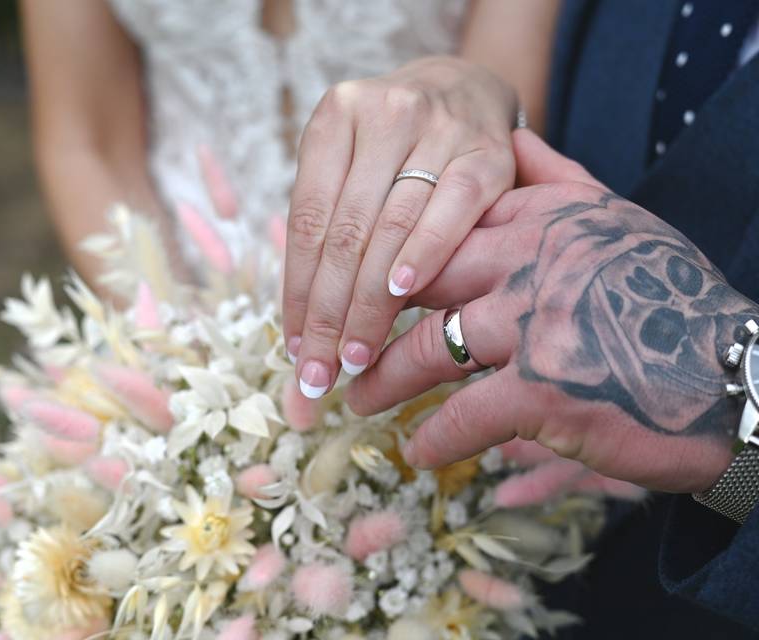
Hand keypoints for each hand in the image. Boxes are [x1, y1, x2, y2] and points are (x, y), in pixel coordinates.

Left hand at [282, 56, 517, 396]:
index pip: (306, 221)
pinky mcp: (487, 154)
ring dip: (369, 304)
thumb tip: (302, 335)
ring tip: (354, 357)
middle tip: (318, 374)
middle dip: (328, 314)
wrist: (468, 91)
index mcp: (335, 116)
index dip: (297, 292)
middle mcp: (384, 114)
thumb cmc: (395, 147)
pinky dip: (422, 256)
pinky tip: (401, 297)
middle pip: (345, 233)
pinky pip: (449, 214)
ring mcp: (439, 129)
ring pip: (390, 230)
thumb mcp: (351, 165)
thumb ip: (328, 232)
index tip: (294, 350)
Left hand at [346, 130, 758, 492]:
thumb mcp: (619, 218)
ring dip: (383, 381)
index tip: (352, 280)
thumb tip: (509, 134)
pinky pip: (463, 416)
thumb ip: (557, 176)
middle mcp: (530, 259)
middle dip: (365, 316)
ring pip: (427, 348)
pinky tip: (417, 453)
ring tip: (357, 399)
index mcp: (541, 215)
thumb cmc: (668, 297)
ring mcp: (534, 323)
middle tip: (335, 341)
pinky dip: (434, 439)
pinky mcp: (544, 390)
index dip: (386, 256)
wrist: (735, 373)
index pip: (437, 225)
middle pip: (417, 283)